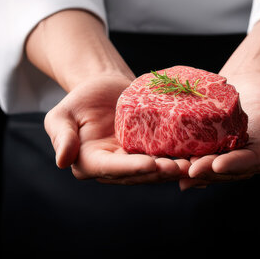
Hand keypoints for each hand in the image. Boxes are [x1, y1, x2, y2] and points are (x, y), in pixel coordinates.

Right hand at [44, 75, 189, 183]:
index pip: (113, 170)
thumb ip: (62, 136)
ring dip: (175, 169)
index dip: (133, 168)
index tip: (151, 164)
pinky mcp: (151, 150)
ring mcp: (135, 160)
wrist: (103, 86)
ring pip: (156, 169)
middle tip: (181, 167)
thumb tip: (61, 162)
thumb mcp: (60, 115)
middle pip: (139, 174)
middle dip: (160, 172)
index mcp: (91, 164)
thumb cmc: (79, 99)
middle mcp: (115, 168)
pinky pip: (166, 155)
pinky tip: (199, 154)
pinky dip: (182, 156)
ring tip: (193, 163)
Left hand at [179, 73, 259, 189]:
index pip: (250, 162)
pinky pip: (195, 157)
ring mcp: (226, 159)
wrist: (250, 86)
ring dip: (189, 170)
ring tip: (172, 168)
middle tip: (186, 169)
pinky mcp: (209, 151)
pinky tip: (165, 164)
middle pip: (224, 170)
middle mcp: (245, 164)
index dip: (233, 165)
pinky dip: (182, 161)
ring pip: (206, 168)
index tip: (217, 163)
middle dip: (205, 171)